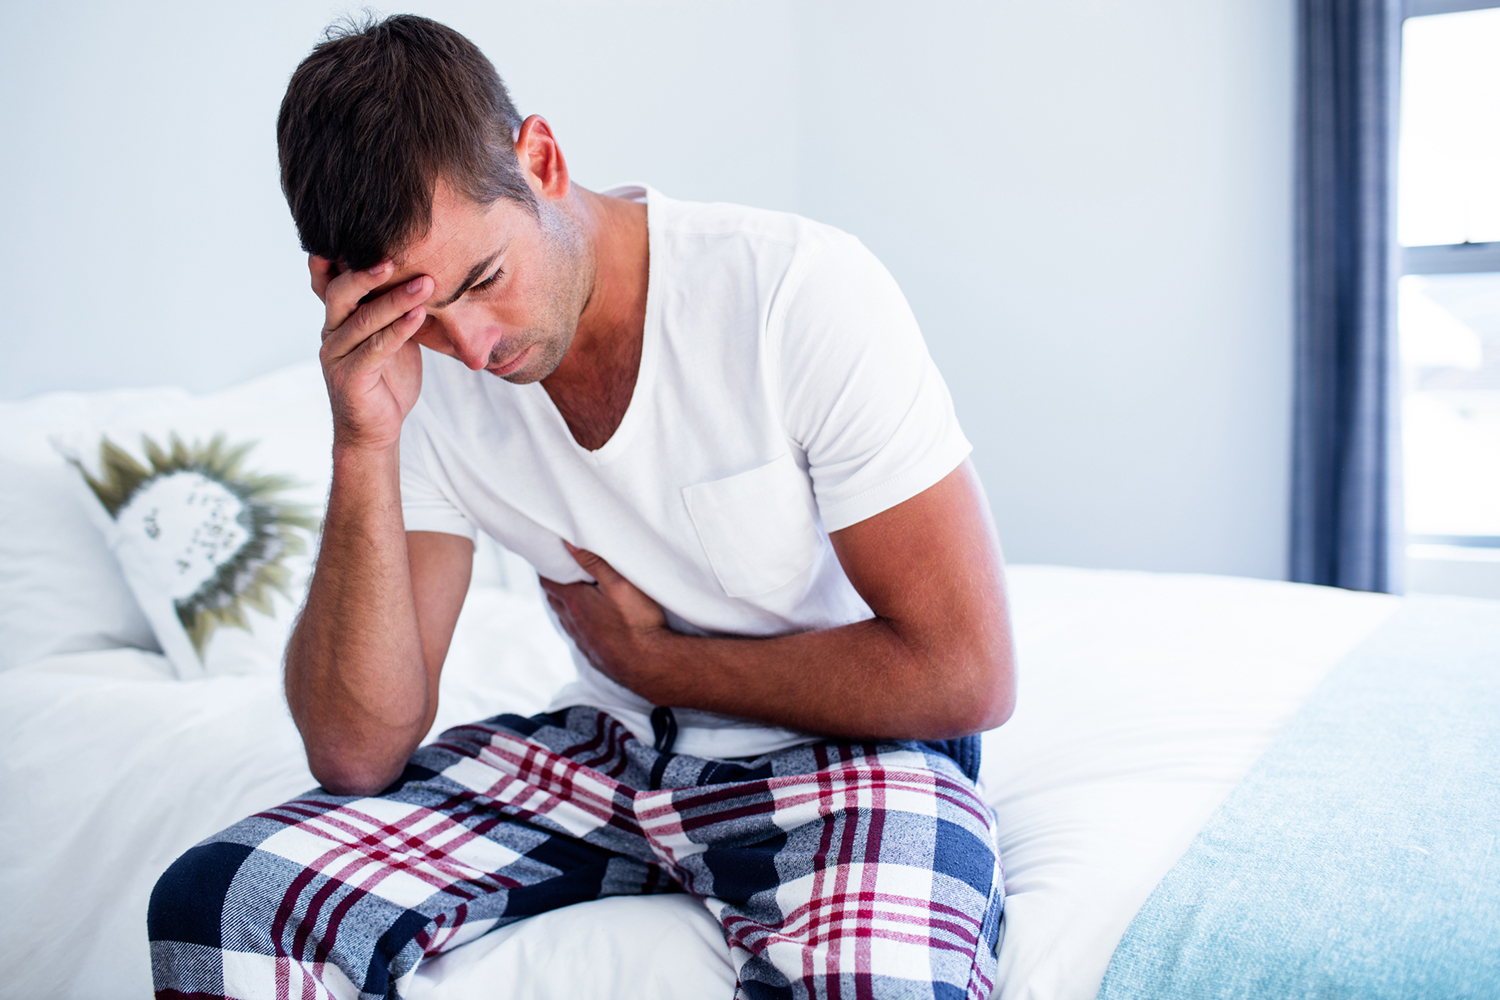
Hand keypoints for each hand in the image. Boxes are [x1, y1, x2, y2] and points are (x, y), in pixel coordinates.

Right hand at [311, 256, 433, 452]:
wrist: (377, 429)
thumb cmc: (387, 378)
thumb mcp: (391, 335)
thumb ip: (394, 307)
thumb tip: (426, 270)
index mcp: (338, 318)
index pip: (330, 280)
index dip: (336, 257)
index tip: (357, 229)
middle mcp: (331, 332)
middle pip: (339, 292)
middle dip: (366, 271)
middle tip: (395, 256)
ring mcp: (336, 355)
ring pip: (363, 320)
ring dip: (395, 299)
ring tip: (425, 284)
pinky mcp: (351, 377)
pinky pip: (375, 348)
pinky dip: (398, 330)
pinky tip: (418, 315)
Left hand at [540, 543, 669, 698]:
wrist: (650, 665)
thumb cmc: (637, 622)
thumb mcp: (619, 583)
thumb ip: (594, 562)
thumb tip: (568, 542)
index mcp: (575, 602)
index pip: (548, 582)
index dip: (546, 568)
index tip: (549, 557)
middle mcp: (573, 622)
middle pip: (554, 600)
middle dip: (554, 584)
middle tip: (560, 571)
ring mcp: (582, 641)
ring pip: (565, 619)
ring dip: (564, 606)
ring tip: (572, 594)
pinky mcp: (594, 654)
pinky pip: (578, 636)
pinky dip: (577, 624)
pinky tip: (588, 623)